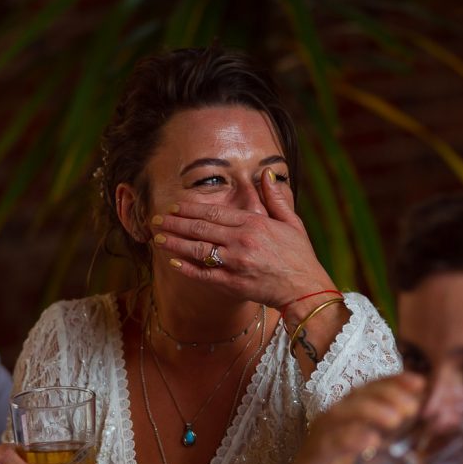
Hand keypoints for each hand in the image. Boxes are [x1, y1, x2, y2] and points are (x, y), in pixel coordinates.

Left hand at [149, 169, 334, 308]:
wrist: (306, 289)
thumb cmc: (300, 256)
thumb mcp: (292, 222)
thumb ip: (275, 197)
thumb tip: (266, 173)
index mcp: (253, 223)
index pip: (214, 212)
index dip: (190, 209)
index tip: (174, 207)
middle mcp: (241, 241)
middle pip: (200, 228)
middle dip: (175, 223)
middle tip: (156, 220)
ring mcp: (236, 263)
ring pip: (198, 250)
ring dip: (175, 243)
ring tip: (157, 238)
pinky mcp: (233, 284)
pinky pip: (204, 275)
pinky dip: (187, 268)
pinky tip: (173, 261)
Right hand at [261, 373, 425, 463]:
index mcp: (353, 426)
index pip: (373, 394)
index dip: (395, 384)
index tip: (421, 383)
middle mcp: (334, 427)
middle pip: (358, 395)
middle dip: (387, 393)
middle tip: (412, 404)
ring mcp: (319, 442)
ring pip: (341, 414)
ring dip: (369, 411)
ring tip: (395, 418)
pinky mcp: (308, 462)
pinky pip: (326, 445)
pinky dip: (348, 439)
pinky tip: (369, 441)